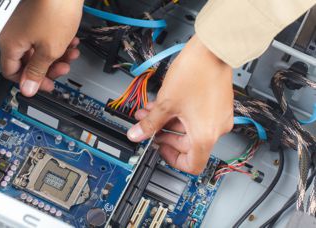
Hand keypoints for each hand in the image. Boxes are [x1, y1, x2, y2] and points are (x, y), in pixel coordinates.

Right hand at [0, 0, 83, 96]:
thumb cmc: (56, 11)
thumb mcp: (49, 50)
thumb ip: (37, 71)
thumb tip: (28, 88)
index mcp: (11, 44)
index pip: (12, 73)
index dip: (31, 82)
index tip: (46, 84)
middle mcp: (14, 35)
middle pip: (29, 63)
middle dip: (50, 68)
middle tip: (63, 68)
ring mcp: (26, 27)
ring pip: (40, 51)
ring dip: (58, 56)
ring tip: (72, 54)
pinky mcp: (37, 21)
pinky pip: (45, 39)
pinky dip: (59, 43)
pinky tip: (71, 42)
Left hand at [127, 35, 233, 174]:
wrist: (212, 50)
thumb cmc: (196, 73)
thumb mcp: (166, 103)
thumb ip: (150, 123)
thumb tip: (137, 134)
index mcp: (205, 135)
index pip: (191, 165)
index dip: (172, 159)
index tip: (159, 149)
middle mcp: (216, 129)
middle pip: (187, 145)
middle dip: (164, 135)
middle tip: (149, 126)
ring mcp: (218, 117)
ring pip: (190, 129)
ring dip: (168, 122)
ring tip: (151, 112)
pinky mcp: (218, 106)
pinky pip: (198, 118)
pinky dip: (181, 114)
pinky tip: (165, 104)